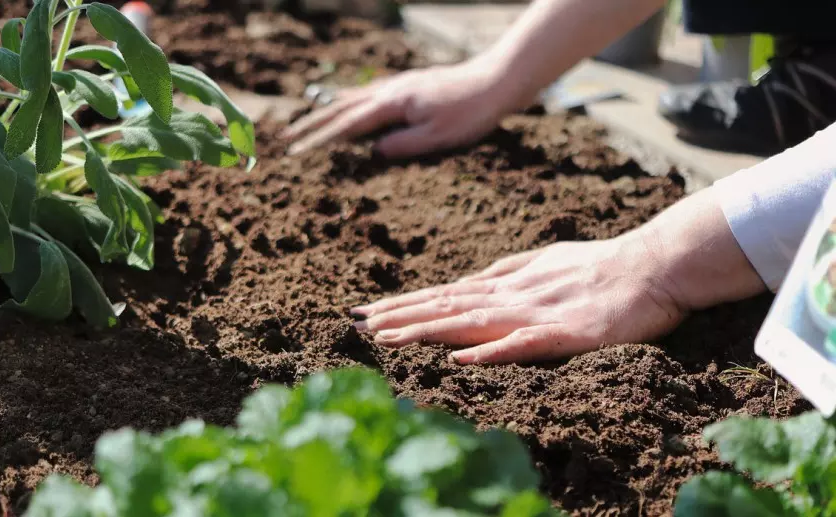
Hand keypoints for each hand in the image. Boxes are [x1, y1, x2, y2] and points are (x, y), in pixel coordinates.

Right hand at [282, 59, 510, 157]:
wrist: (496, 80)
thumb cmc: (471, 112)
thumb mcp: (437, 137)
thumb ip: (402, 145)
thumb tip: (374, 152)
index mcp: (393, 104)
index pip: (347, 126)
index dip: (320, 140)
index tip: (297, 153)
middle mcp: (390, 91)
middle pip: (342, 108)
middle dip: (313, 124)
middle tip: (288, 138)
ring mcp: (399, 85)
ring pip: (353, 98)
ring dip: (327, 112)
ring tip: (307, 123)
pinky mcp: (409, 85)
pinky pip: (369, 93)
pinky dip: (350, 101)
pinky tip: (348, 104)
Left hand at [351, 236, 686, 364]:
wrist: (654, 264)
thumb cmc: (601, 264)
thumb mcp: (545, 262)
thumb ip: (508, 271)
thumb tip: (471, 280)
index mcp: (507, 283)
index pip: (445, 295)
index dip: (404, 303)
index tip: (367, 311)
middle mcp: (512, 295)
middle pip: (446, 306)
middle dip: (399, 315)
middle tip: (356, 323)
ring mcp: (536, 313)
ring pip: (471, 322)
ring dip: (426, 329)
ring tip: (386, 338)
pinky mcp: (565, 333)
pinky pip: (523, 343)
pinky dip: (490, 351)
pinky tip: (460, 358)